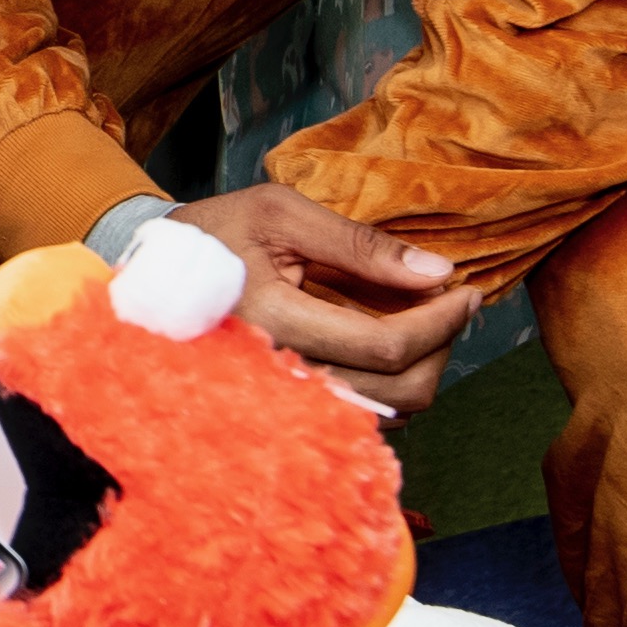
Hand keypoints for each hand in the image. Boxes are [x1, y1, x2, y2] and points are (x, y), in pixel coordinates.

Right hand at [162, 183, 485, 410]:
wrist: (160, 273)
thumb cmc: (219, 232)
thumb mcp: (283, 212)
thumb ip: (361, 244)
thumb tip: (437, 272)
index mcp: (273, 320)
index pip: (385, 345)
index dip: (441, 321)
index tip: (465, 289)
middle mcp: (278, 376)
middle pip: (399, 391)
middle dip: (443, 345)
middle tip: (454, 301)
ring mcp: (283, 400)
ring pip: (389, 411)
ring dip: (424, 366)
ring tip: (425, 315)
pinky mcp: (289, 407)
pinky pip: (365, 413)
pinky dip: (394, 380)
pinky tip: (392, 337)